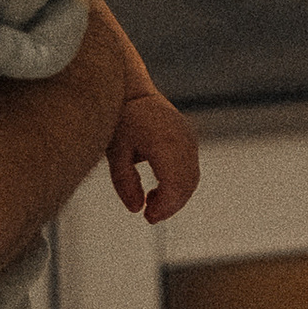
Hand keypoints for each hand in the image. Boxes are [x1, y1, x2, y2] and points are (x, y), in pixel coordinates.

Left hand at [108, 87, 199, 221]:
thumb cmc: (122, 119)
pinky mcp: (191, 140)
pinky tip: (159, 189)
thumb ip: (125, 183)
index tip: (149, 217)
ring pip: (192, 179)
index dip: (165, 206)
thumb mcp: (115, 152)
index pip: (174, 183)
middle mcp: (182, 139)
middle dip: (171, 205)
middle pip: (186, 184)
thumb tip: (137, 209)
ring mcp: (189, 139)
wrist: (134, 91)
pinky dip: (180, 185)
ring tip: (152, 202)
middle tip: (150, 216)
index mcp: (163, 141)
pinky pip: (191, 170)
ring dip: (176, 197)